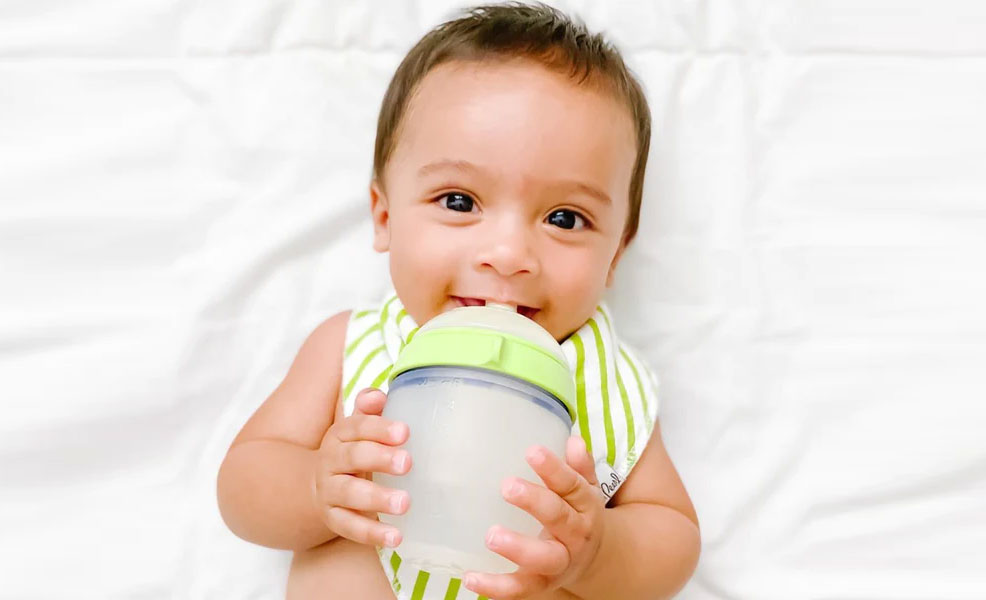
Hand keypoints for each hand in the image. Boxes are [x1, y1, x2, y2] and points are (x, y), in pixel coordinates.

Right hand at [312, 387, 411, 547]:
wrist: (318, 485)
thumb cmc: (354, 451)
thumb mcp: (360, 430)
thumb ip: (370, 411)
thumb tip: (378, 396)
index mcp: (340, 435)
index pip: (357, 426)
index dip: (380, 428)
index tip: (405, 432)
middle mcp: (331, 461)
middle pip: (353, 456)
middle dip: (380, 458)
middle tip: (408, 462)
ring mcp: (329, 491)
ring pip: (350, 493)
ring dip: (378, 498)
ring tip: (405, 502)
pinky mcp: (333, 518)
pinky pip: (350, 526)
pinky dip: (372, 532)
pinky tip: (395, 536)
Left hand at [464, 436, 605, 598]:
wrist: (595, 560)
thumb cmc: (579, 514)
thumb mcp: (585, 489)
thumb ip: (579, 466)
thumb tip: (573, 439)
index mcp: (585, 506)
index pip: (571, 484)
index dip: (553, 468)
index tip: (532, 451)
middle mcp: (576, 535)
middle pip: (559, 518)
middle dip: (535, 502)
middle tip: (508, 487)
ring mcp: (559, 563)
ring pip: (543, 559)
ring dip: (517, 549)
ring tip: (491, 535)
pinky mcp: (541, 584)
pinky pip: (520, 589)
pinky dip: (495, 587)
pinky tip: (470, 578)